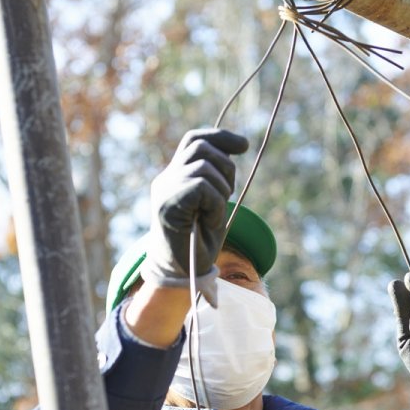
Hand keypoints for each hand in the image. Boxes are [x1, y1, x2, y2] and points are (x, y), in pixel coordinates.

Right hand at [144, 128, 248, 287]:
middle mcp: (165, 179)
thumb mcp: (213, 202)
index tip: (245, 145)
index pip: (194, 140)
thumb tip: (238, 145)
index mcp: (174, 176)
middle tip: (230, 193)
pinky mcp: (167, 203)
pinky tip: (210, 221)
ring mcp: (164, 190)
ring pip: (203, 166)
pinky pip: (202, 186)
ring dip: (221, 190)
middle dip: (226, 166)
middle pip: (200, 147)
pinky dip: (215, 204)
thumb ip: (217, 176)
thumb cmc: (198, 241)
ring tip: (214, 215)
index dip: (220, 137)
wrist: (181, 273)